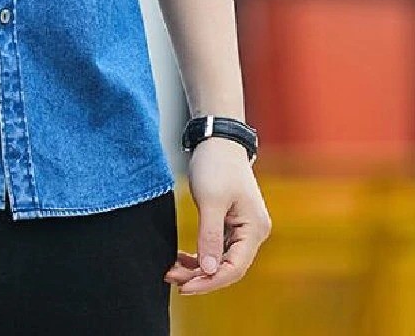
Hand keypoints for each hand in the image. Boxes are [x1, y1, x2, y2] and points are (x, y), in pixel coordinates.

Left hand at [164, 137, 272, 294]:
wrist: (217, 140)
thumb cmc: (217, 165)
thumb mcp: (210, 200)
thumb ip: (209, 236)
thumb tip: (208, 270)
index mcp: (254, 229)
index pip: (234, 268)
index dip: (209, 281)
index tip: (185, 286)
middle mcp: (252, 233)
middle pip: (227, 267)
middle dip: (199, 275)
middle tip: (171, 277)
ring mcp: (242, 229)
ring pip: (219, 259)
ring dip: (197, 267)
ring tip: (172, 270)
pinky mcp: (229, 223)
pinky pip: (215, 247)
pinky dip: (200, 255)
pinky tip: (182, 259)